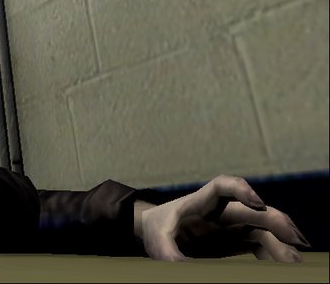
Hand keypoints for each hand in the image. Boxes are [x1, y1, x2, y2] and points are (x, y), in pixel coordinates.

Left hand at [135, 175, 308, 261]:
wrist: (157, 232)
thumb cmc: (157, 229)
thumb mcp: (156, 238)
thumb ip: (166, 249)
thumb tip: (176, 264)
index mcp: (200, 202)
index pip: (223, 186)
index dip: (241, 189)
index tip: (257, 203)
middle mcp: (220, 211)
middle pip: (252, 211)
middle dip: (276, 222)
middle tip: (296, 240)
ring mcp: (230, 225)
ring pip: (262, 229)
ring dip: (281, 242)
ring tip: (297, 262)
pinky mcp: (235, 239)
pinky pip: (260, 244)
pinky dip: (273, 253)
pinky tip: (284, 266)